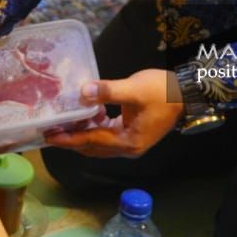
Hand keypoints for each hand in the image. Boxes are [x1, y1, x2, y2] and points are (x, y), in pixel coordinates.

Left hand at [43, 68, 179, 157]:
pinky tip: (89, 112)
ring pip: (98, 142)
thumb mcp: (134, 88)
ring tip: (63, 121)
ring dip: (81, 133)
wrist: (187, 93)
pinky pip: (107, 135)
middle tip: (49, 130)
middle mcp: (128, 148)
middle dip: (70, 139)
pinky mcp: (132, 134)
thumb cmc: (162, 91)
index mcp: (128, 141)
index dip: (68, 138)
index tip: (49, 136)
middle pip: (92, 147)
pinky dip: (94, 127)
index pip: (91, 141)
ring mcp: (131, 143)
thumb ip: (107, 91)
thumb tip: (82, 92)